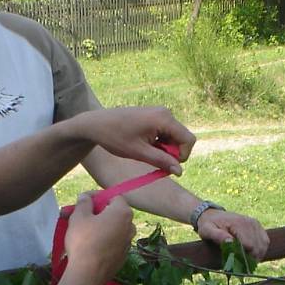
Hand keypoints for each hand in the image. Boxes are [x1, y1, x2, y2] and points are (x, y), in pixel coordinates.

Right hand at [65, 194, 134, 284]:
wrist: (87, 273)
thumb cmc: (83, 240)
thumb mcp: (79, 216)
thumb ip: (84, 203)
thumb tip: (86, 197)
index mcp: (123, 213)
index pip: (112, 196)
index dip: (96, 196)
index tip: (82, 200)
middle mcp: (130, 226)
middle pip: (112, 213)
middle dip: (94, 211)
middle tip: (75, 214)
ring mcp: (128, 243)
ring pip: (111, 228)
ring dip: (96, 225)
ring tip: (77, 228)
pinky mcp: (122, 257)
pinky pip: (111, 241)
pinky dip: (101, 238)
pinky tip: (86, 243)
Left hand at [79, 107, 195, 175]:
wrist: (95, 124)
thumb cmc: (114, 137)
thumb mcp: (139, 153)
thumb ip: (161, 161)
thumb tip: (180, 172)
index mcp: (164, 118)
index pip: (188, 140)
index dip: (182, 156)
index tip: (166, 165)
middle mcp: (165, 112)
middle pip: (182, 138)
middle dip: (171, 152)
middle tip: (152, 159)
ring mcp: (159, 113)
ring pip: (173, 137)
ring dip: (164, 149)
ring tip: (144, 152)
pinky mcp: (153, 115)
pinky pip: (165, 132)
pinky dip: (158, 142)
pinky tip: (143, 145)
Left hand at [196, 209, 268, 258]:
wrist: (211, 214)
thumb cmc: (208, 224)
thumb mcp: (207, 230)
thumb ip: (218, 236)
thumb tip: (230, 241)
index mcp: (238, 224)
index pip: (250, 246)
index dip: (244, 257)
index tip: (236, 262)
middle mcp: (250, 223)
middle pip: (258, 247)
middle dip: (251, 258)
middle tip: (241, 264)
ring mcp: (255, 224)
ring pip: (263, 245)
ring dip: (257, 255)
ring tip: (245, 260)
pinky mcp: (257, 226)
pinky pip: (265, 241)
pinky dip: (260, 249)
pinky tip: (251, 253)